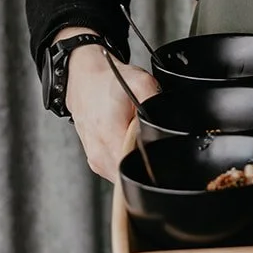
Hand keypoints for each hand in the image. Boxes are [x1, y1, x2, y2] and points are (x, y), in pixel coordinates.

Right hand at [60, 31, 159, 181]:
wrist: (84, 78)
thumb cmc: (108, 81)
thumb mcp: (141, 83)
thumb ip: (156, 104)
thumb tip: (168, 122)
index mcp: (109, 136)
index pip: (136, 168)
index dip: (154, 164)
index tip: (162, 154)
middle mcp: (98, 153)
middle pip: (131, 174)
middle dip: (146, 162)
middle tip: (152, 142)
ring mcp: (95, 160)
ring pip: (123, 175)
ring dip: (135, 161)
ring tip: (138, 140)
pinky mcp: (95, 160)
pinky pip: (115, 169)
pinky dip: (125, 159)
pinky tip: (128, 143)